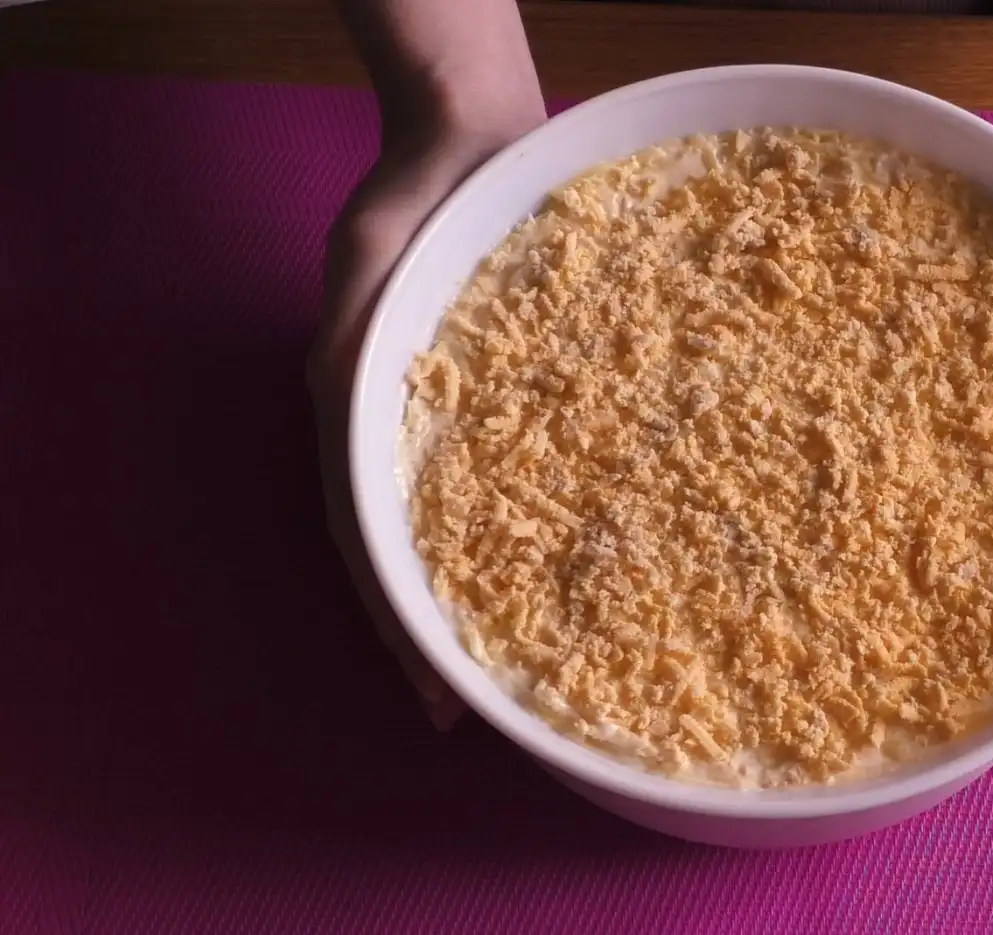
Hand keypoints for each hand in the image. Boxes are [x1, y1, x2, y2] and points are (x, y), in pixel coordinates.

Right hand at [307, 70, 544, 728]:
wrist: (477, 145)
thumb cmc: (408, 205)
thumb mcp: (363, 267)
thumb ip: (353, 345)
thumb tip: (344, 417)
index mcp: (365, 425)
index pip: (375, 549)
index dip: (403, 627)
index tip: (438, 700)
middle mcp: (417, 438)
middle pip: (430, 554)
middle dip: (453, 635)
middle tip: (491, 710)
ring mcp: (473, 422)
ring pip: (486, 524)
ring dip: (505, 593)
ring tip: (548, 659)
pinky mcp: (526, 399)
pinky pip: (539, 470)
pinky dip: (555, 523)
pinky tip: (601, 558)